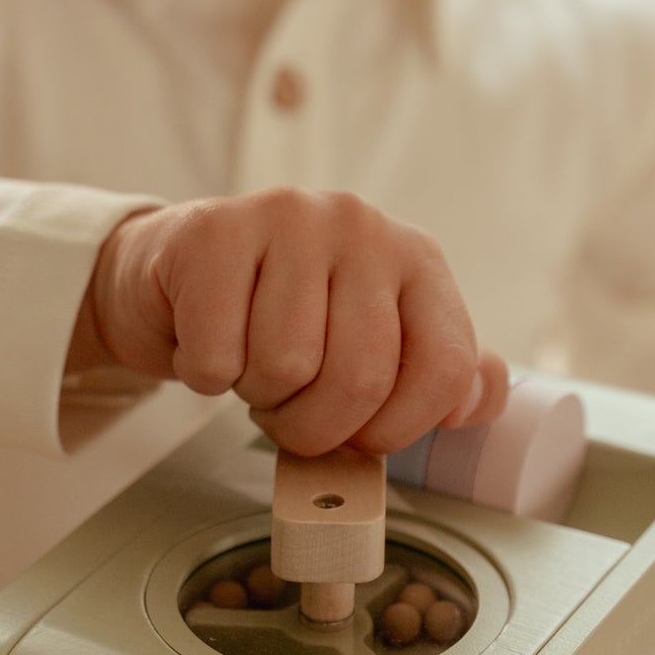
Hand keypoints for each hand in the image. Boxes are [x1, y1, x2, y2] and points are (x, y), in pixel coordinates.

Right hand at [68, 189, 508, 455]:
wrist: (176, 272)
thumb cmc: (280, 317)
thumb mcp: (375, 341)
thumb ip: (437, 373)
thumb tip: (478, 400)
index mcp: (416, 258)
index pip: (444, 370)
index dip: (398, 429)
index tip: (361, 436)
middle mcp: (362, 226)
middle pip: (360, 378)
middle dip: (314, 427)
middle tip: (288, 412)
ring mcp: (289, 218)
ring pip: (286, 366)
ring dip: (257, 395)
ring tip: (249, 365)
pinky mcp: (216, 231)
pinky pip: (219, 356)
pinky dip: (205, 375)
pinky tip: (210, 340)